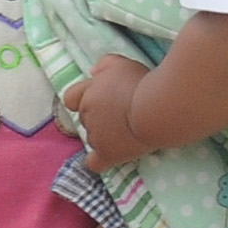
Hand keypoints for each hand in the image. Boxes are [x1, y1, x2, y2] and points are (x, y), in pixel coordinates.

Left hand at [64, 54, 152, 168]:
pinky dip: (99, 161)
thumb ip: (104, 65)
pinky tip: (110, 156)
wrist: (155, 109)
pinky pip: (94, 163)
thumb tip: (93, 72)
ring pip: (93, 138)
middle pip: (85, 118)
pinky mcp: (107, 153)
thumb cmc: (141, 83)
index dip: (83, 98)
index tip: (101, 99)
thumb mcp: (123, 64)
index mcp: (88, 93)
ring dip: (106, 135)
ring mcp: (96, 136)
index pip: (71, 98)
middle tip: (124, 113)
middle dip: (100, 116)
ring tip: (130, 130)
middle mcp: (87, 114)